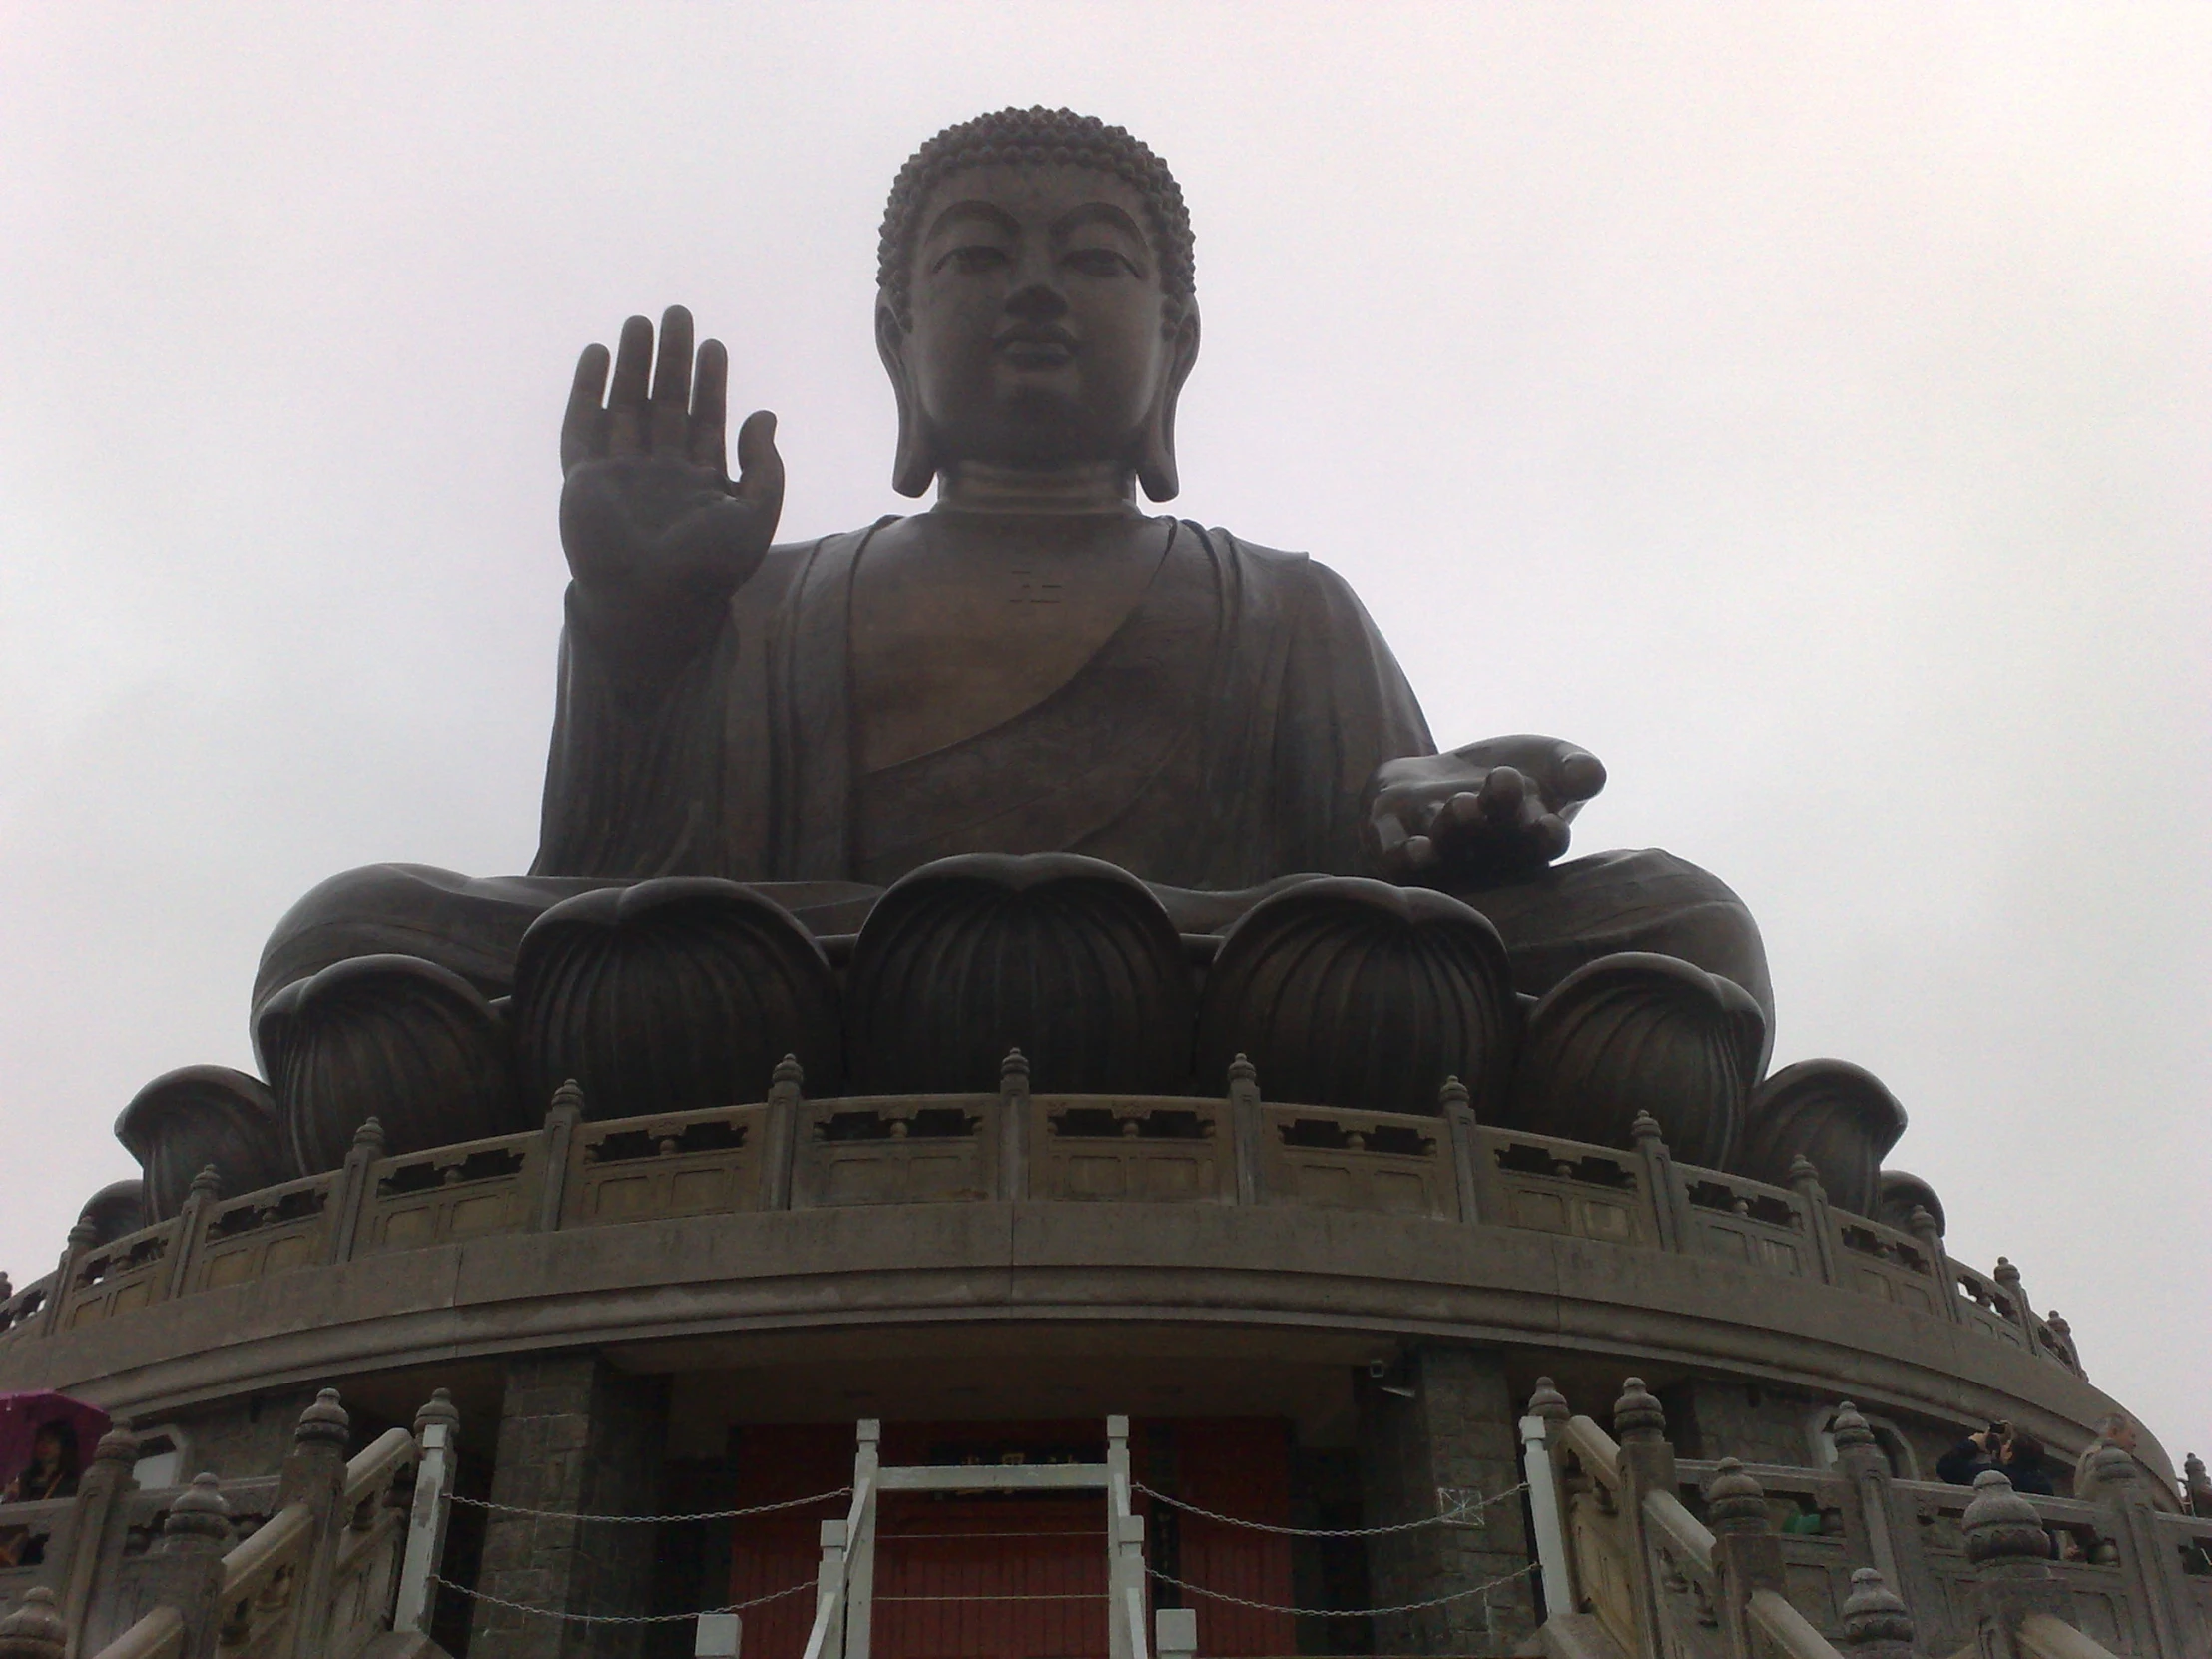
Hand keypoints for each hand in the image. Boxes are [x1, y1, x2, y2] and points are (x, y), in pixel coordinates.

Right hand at [559, 306, 782, 607]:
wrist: (652, 602)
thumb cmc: (707, 570)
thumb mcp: (755, 516)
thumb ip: (764, 468)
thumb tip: (764, 416)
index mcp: (700, 485)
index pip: (706, 421)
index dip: (711, 383)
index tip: (715, 346)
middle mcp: (659, 475)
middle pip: (666, 404)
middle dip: (672, 360)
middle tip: (678, 314)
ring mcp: (620, 476)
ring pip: (626, 406)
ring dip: (633, 365)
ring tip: (640, 322)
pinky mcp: (583, 480)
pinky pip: (581, 428)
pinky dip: (586, 391)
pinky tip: (597, 355)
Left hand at [1366, 735, 1606, 883]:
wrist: (1438, 778)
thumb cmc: (1507, 775)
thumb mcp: (1548, 761)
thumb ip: (1574, 767)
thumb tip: (1592, 775)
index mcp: (1526, 840)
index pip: (1543, 844)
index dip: (1545, 836)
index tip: (1549, 821)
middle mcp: (1482, 855)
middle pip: (1493, 842)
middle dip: (1498, 815)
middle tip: (1504, 783)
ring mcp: (1436, 851)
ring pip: (1446, 850)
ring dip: (1454, 831)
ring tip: (1463, 805)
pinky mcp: (1389, 842)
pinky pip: (1394, 859)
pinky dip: (1403, 858)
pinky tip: (1414, 850)